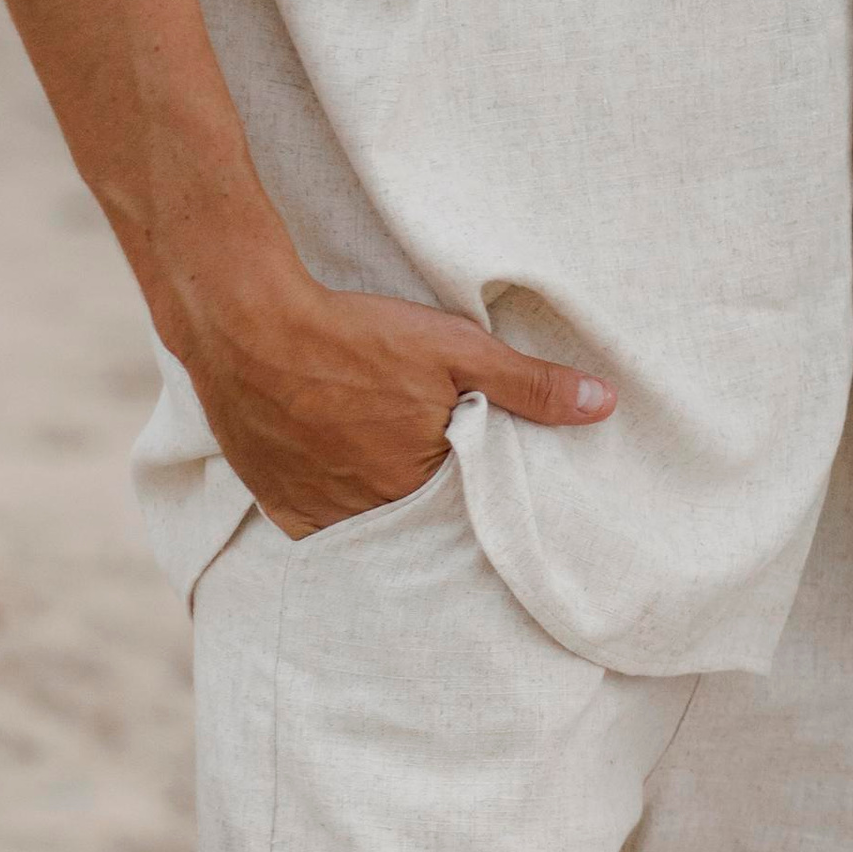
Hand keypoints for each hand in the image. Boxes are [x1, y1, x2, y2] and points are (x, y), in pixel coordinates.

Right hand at [181, 268, 614, 538]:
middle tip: (424, 449)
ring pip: (373, 521)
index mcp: (422, 484)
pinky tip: (343, 468)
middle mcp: (371, 515)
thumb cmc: (356, 336)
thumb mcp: (455, 349)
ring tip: (383, 456)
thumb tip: (603, 405)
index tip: (474, 455)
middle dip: (432, 491)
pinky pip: (323, 524)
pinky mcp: (282, 506)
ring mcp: (321, 516)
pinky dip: (339, 503)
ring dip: (384, 497)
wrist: (249, 328)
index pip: (470, 504)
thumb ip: (528, 385)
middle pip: (420, 513)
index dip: (476, 479)